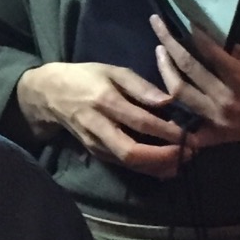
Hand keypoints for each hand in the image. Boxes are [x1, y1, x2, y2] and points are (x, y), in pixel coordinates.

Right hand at [15, 60, 187, 174]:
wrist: (48, 94)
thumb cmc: (85, 77)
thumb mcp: (112, 71)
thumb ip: (140, 86)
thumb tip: (168, 101)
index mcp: (105, 101)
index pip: (141, 121)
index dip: (167, 132)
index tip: (191, 135)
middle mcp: (99, 127)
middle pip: (131, 151)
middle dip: (163, 157)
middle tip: (190, 154)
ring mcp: (95, 143)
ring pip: (128, 163)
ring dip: (158, 166)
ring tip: (183, 161)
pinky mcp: (96, 153)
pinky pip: (124, 165)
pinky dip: (146, 168)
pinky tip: (166, 166)